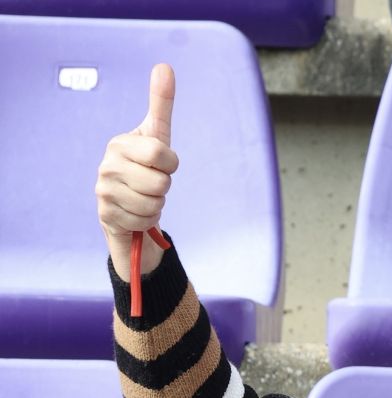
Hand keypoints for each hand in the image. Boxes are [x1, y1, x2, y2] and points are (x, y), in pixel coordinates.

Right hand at [97, 63, 176, 279]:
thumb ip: (161, 103)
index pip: (162, 155)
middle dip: (164, 187)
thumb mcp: (157, 136)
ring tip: (143, 196)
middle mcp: (107, 165)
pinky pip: (144, 220)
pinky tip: (135, 211)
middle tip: (152, 182)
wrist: (128, 205)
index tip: (162, 164)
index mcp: (120, 144)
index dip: (171, 164)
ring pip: (154, 203)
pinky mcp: (106, 214)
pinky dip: (146, 219)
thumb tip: (164, 66)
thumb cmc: (146, 167)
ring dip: (156, 204)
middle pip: (161, 183)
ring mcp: (104, 190)